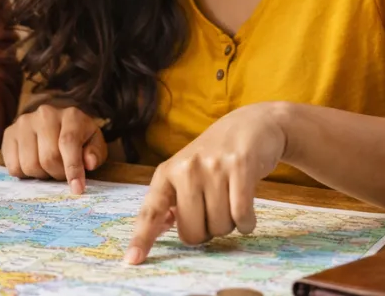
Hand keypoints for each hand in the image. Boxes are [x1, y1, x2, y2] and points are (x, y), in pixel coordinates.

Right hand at [1, 103, 107, 193]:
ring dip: (41, 175)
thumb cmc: (79, 137)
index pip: (68, 143)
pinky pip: (13, 166)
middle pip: (48, 158)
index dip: (72, 168)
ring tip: (48, 167)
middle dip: (57, 174)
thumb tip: (89, 163)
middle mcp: (44, 114)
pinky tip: (33, 164)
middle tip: (62, 173)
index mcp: (70, 115)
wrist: (56, 123)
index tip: (77, 189)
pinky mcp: (9, 133)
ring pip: (29, 164)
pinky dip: (24, 174)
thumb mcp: (94, 143)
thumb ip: (95, 153)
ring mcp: (24, 123)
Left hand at [125, 102, 288, 264]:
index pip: (151, 211)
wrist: (252, 125)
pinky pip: (242, 216)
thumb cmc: (215, 156)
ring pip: (220, 227)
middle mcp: (186, 168)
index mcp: (167, 172)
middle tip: (214, 208)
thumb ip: (172, 199)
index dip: (142, 237)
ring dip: (230, 224)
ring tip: (231, 198)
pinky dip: (247, 222)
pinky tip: (247, 208)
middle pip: (192, 231)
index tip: (132, 259)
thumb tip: (160, 228)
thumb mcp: (186, 171)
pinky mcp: (240, 166)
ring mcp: (213, 166)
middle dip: (207, 231)